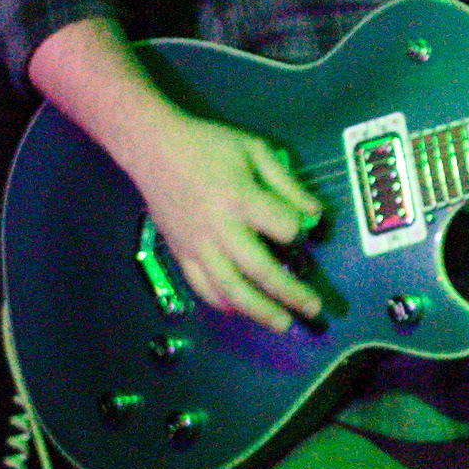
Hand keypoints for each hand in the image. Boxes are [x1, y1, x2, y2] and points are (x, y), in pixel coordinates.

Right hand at [128, 109, 323, 333]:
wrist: (154, 149)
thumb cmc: (209, 145)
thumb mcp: (254, 149)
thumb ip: (287, 183)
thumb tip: (315, 214)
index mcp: (240, 198)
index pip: (282, 227)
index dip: (299, 230)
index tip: (305, 228)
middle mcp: (219, 229)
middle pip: (260, 269)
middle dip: (290, 292)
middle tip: (313, 309)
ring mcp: (197, 246)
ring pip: (230, 289)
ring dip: (259, 310)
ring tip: (282, 323)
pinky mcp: (180, 255)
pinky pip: (202, 288)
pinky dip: (222, 303)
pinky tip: (240, 311)